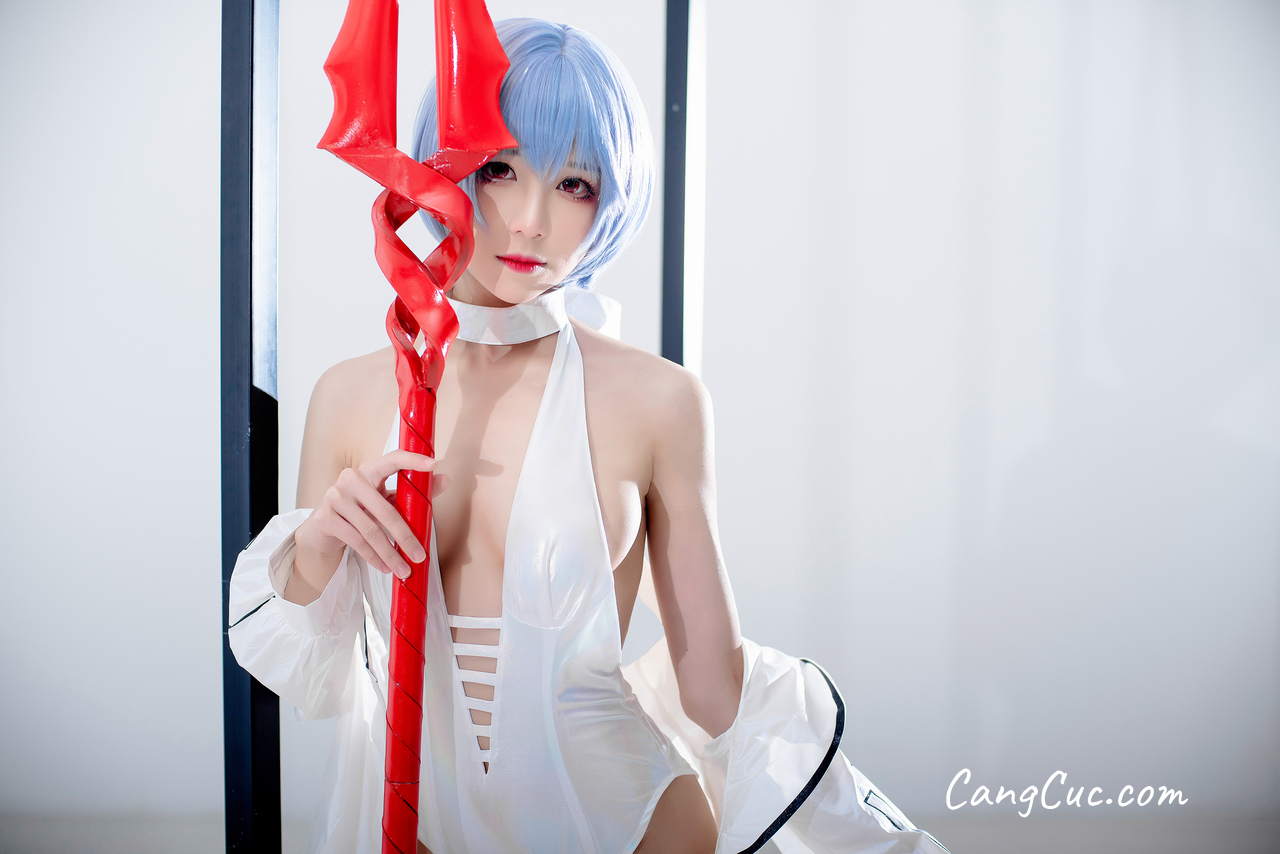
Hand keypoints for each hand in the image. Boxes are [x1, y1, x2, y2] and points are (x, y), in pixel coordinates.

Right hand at [296, 450, 435, 579]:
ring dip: (390, 554)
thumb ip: (413, 492)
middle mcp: (350, 479)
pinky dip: (373, 557)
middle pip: (385, 510)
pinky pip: (356, 541)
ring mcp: (335, 497)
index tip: (433, 464)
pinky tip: (384, 567)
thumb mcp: (386, 498)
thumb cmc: (361, 508)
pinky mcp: (325, 518)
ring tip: (404, 570)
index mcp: (370, 469)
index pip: (393, 459)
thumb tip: (445, 480)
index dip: (413, 460)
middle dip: (405, 537)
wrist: (323, 526)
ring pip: (370, 531)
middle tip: (420, 556)